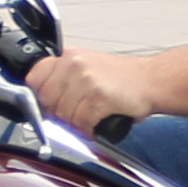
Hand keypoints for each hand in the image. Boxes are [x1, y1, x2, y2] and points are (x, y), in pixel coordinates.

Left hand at [31, 43, 155, 135]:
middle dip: (59, 114)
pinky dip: (88, 130)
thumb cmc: (123, 79)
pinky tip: (97, 125)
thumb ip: (65, 80)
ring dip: (76, 124)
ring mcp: (86, 79)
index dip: (40, 96)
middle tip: (75, 116)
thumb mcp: (88, 68)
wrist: (152, 81)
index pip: (35, 78)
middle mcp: (75, 64)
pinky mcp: (98, 97)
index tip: (50, 105)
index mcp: (70, 56)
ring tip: (89, 120)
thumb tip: (44, 103)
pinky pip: (81, 122)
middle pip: (46, 99)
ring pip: (64, 114)